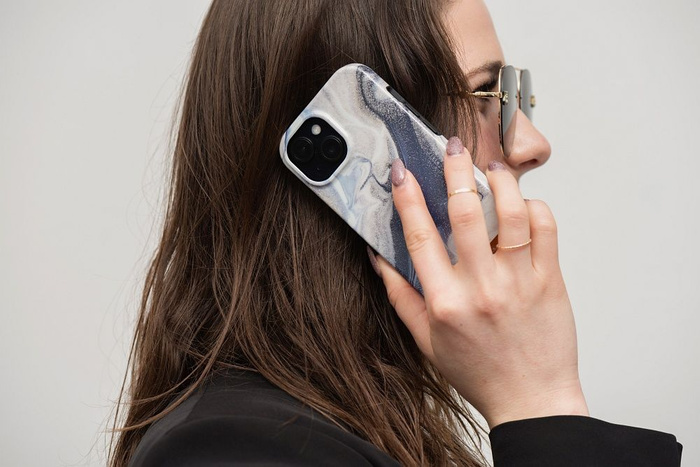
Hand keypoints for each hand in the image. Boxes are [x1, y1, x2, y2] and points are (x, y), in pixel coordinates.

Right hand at [368, 137, 588, 428]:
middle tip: (452, 148)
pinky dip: (535, 208)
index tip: (402, 171)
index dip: (408, 197)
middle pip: (466, 212)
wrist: (530, 399)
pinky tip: (524, 204)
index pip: (420, 236)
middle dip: (455, 170)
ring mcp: (519, 282)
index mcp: (445, 301)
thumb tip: (378, 257)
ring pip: (512, 213)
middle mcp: (481, 287)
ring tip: (492, 169)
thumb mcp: (425, 339)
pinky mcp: (551, 281)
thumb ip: (401, 295)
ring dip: (500, 181)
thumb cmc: (478, 370)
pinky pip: (546, 230)